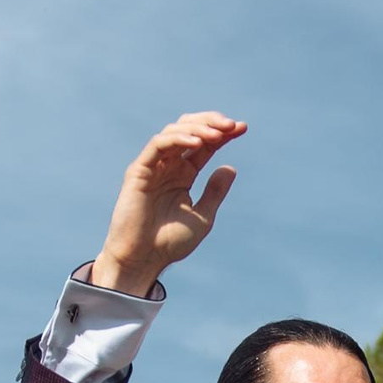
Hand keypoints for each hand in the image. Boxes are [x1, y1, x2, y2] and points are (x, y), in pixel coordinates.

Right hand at [88, 112, 244, 296]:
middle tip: (232, 125)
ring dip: (198, 128)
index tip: (243, 128)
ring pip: (174, 132)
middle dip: (212, 123)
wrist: (143, 259)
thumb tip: (230, 167)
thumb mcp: (202, 217)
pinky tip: (198, 142)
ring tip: (218, 134)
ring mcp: (153, 166)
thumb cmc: (169, 243)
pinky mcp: (139, 170)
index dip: (223, 134)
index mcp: (183, 175)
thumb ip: (215, 192)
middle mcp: (168, 166)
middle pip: (189, 130)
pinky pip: (159, 145)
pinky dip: (178, 139)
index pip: (204, 145)